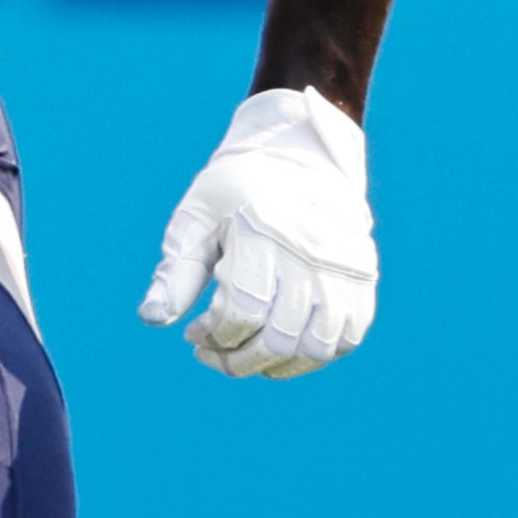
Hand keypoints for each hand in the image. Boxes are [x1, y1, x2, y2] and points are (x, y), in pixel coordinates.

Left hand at [137, 87, 379, 378]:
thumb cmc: (237, 189)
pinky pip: (347, 338)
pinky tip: (284, 344)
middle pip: (278, 339)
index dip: (212, 336)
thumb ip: (176, 272)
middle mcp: (308, 252)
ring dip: (277, 366)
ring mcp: (342, 267)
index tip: (193, 333)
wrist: (301, 152)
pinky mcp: (364, 278)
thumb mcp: (196, 219)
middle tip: (213, 352)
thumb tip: (153, 319)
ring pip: (316, 348)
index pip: (241, 312)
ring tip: (251, 355)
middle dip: (237, 361)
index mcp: (261, 231)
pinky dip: (314, 354)